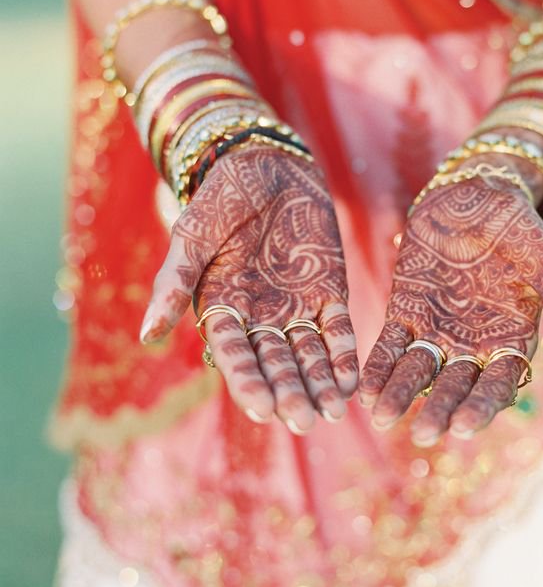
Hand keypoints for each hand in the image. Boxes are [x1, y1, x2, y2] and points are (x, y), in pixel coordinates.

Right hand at [140, 146, 358, 432]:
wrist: (267, 164)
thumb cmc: (221, 198)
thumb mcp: (193, 236)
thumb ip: (175, 282)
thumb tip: (147, 335)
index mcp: (222, 311)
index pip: (235, 356)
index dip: (248, 381)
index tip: (262, 408)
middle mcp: (259, 318)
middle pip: (275, 364)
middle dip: (290, 392)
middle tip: (304, 421)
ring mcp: (295, 308)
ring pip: (308, 355)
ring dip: (319, 384)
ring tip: (333, 413)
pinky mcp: (327, 293)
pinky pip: (337, 330)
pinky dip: (343, 355)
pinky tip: (352, 381)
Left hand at [360, 173, 542, 446]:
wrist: (477, 194)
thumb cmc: (521, 231)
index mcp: (511, 341)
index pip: (498, 384)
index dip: (482, 406)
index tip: (465, 427)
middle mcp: (472, 345)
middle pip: (455, 386)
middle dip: (439, 409)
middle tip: (424, 433)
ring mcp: (436, 331)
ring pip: (418, 372)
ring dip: (401, 395)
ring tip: (382, 417)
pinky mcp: (404, 311)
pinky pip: (390, 346)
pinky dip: (378, 367)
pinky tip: (363, 388)